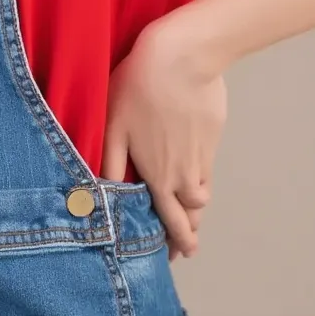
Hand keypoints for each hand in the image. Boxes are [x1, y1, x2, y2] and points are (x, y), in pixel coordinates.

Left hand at [100, 13, 226, 260]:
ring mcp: (202, 156)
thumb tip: (102, 194)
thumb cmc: (139, 88)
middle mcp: (184, 173)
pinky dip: (204, 182)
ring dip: (197, 210)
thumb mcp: (114, 126)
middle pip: (191, 215)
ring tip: (192, 216)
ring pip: (202, 194)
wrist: (182, 59)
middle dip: (189, 234)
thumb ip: (110, 163)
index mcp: (158, 176)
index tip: (174, 256)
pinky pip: (208, 169)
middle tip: (188, 249)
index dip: (172, 241)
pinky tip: (198, 179)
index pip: (168, 220)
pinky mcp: (213, 136)